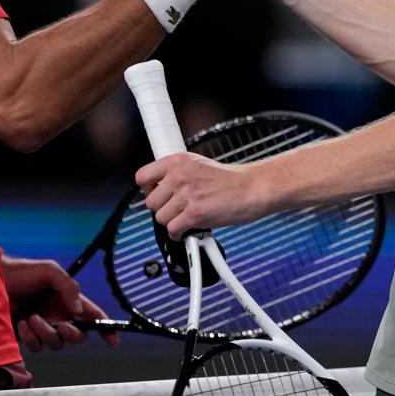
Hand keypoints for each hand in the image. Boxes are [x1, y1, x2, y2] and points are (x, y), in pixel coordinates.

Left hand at [0, 255, 117, 351]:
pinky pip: (37, 346)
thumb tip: (78, 310)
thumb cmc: (21, 272)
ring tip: (32, 317)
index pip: (92, 316)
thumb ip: (69, 287)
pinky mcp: (28, 336)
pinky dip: (31, 337)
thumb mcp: (49, 271)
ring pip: (57, 344)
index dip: (105, 328)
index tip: (113, 339)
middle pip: (78, 336)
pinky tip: (22, 323)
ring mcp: (43, 327)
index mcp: (68, 299)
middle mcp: (58, 315)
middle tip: (62, 326)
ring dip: (46, 332)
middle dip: (72, 334)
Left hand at [135, 153, 270, 238]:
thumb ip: (177, 174)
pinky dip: (180, 235)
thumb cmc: (230, 180)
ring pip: (160, 218)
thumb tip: (158, 190)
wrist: (253, 188)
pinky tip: (190, 229)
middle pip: (150, 203)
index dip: (148, 190)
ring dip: (173, 222)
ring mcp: (186, 195)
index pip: (142, 177)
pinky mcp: (194, 214)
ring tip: (188, 218)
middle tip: (179, 209)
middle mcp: (179, 175)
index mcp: (177, 161)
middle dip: (163, 210)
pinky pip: (172, 230)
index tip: (158, 195)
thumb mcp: (198, 165)